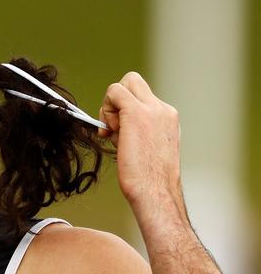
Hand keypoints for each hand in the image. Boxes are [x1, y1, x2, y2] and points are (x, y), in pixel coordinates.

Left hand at [98, 72, 181, 206]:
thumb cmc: (147, 179)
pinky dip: (106, 109)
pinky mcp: (137, 113)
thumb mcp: (147, 146)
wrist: (155, 192)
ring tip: (115, 135)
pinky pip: (114, 91)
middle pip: (132, 81)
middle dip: (115, 100)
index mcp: (167, 117)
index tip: (118, 130)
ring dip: (110, 106)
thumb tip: (114, 122)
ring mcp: (152, 110)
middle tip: (112, 127)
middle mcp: (163, 109)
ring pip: (122, 84)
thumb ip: (136, 129)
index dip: (123, 107)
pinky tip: (110, 133)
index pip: (140, 94)